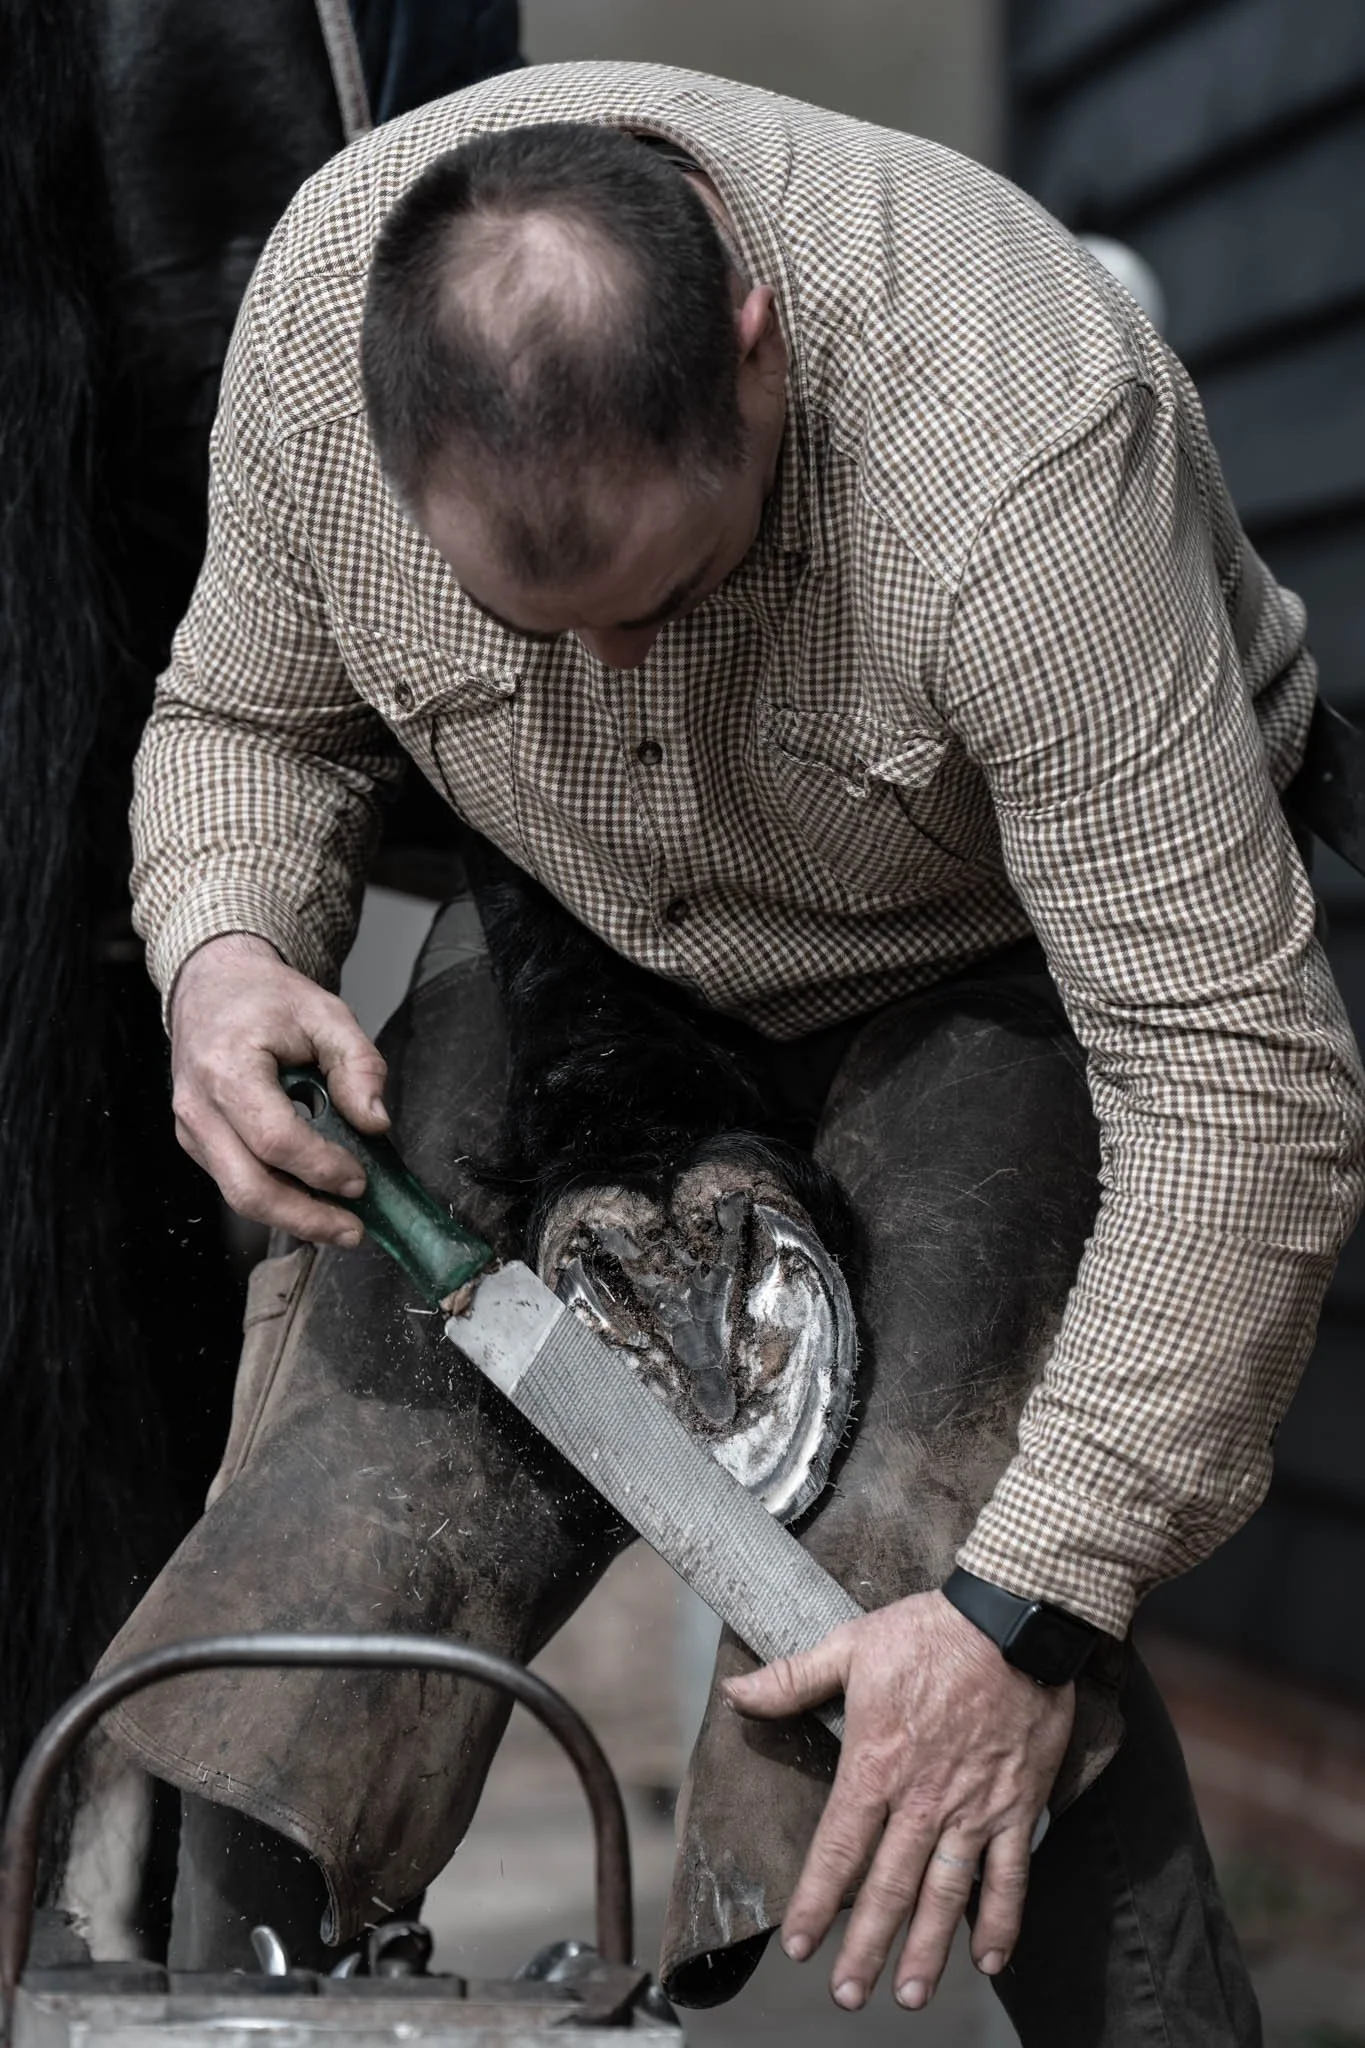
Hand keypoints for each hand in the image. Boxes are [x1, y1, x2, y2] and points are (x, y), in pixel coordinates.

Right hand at [170, 932, 389, 1244]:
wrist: (212, 984)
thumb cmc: (266, 999)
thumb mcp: (327, 1014)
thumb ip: (359, 1065)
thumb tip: (375, 1123)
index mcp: (227, 1067)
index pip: (274, 1138)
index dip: (321, 1167)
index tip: (360, 1178)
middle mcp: (199, 1106)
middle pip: (248, 1187)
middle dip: (305, 1218)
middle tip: (353, 1230)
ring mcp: (192, 1129)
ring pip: (238, 1194)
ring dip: (293, 1217)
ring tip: (340, 1225)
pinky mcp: (198, 1142)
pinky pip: (235, 1182)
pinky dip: (277, 1198)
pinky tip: (314, 1200)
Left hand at [723, 1589, 1072, 2010]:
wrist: (1013, 1621)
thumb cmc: (929, 1632)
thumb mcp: (852, 1645)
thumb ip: (794, 1678)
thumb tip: (737, 1691)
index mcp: (877, 1766)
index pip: (839, 1850)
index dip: (817, 1902)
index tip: (800, 1945)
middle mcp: (923, 1801)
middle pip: (889, 1888)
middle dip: (866, 1946)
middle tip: (848, 1996)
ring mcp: (973, 1809)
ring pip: (947, 1896)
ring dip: (929, 1951)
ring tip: (911, 1996)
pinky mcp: (1016, 1806)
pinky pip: (1010, 1875)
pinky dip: (1001, 1921)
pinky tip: (989, 1959)